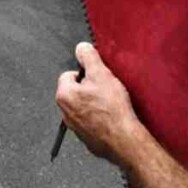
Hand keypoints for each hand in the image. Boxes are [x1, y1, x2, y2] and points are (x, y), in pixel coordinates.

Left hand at [56, 42, 144, 165]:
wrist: (123, 139)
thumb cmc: (112, 108)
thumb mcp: (102, 74)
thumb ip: (89, 57)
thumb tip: (81, 47)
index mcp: (64, 95)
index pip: (68, 75)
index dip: (85, 73)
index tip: (97, 78)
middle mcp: (65, 113)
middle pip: (75, 91)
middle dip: (88, 89)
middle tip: (105, 90)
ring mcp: (74, 127)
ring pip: (82, 107)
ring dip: (93, 104)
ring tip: (109, 105)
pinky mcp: (85, 138)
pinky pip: (90, 122)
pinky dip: (98, 119)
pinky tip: (110, 118)